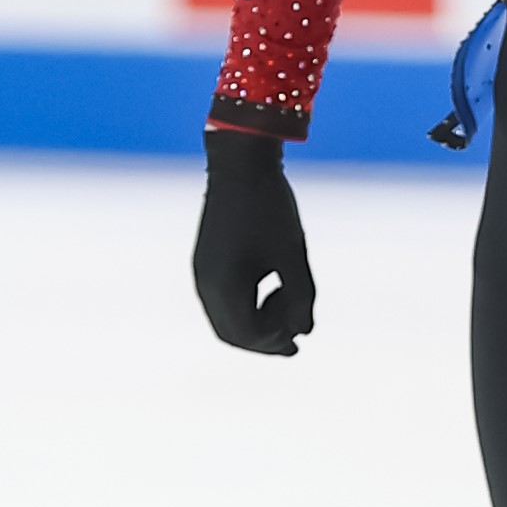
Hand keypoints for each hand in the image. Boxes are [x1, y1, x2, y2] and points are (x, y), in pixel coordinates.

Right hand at [194, 129, 314, 355]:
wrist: (240, 164)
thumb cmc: (271, 207)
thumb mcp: (293, 254)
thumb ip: (301, 296)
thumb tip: (304, 332)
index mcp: (224, 285)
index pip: (247, 334)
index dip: (275, 342)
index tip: (301, 336)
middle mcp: (206, 283)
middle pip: (231, 333)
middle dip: (263, 341)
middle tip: (294, 342)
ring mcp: (202, 272)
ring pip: (225, 317)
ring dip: (255, 323)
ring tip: (287, 312)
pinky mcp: (206, 260)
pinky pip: (222, 298)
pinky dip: (245, 306)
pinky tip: (272, 294)